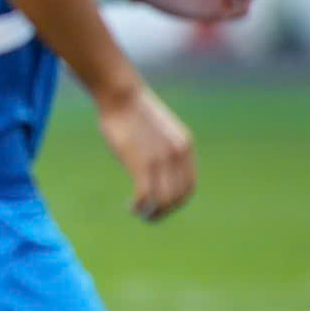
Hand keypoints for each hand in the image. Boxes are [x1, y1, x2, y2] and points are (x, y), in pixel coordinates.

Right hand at [96, 83, 194, 220]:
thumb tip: (153, 166)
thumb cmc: (130, 110)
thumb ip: (161, 149)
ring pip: (164, 201)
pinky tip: (130, 206)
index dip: (176, 202)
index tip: (159, 206)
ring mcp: (161, 159)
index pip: (189, 187)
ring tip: (138, 213)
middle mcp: (178, 155)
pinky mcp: (142, 163)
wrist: (120, 95)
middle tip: (147, 216)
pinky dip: (139, 207)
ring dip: (152, 213)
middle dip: (163, 212)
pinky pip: (146, 196)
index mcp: (184, 147)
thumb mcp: (156, 130)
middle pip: (178, 198)